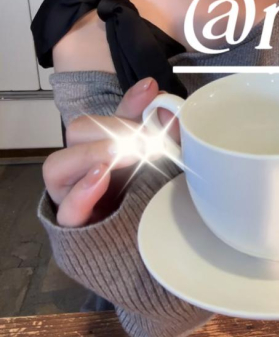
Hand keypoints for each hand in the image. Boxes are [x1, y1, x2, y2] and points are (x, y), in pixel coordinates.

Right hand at [43, 78, 171, 227]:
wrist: (143, 244)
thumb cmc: (145, 197)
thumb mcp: (158, 161)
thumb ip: (160, 131)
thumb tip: (163, 100)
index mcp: (103, 145)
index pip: (111, 114)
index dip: (131, 102)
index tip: (152, 92)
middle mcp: (82, 166)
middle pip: (78, 132)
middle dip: (111, 129)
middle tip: (143, 137)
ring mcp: (72, 195)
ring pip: (57, 166)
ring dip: (89, 155)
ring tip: (117, 153)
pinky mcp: (75, 225)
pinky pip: (66, 211)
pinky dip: (81, 193)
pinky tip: (100, 178)